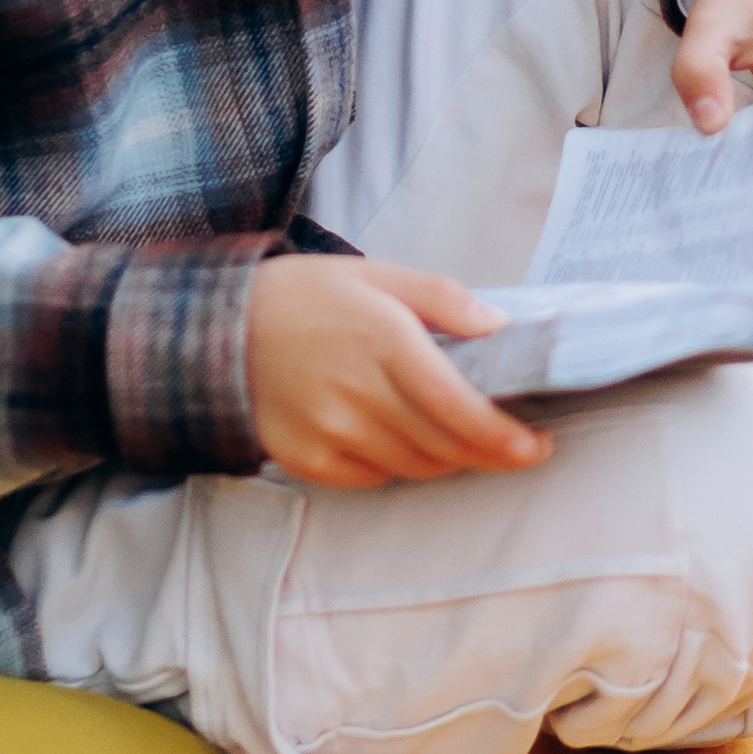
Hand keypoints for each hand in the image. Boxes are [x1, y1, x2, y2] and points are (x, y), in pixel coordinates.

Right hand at [246, 256, 547, 488]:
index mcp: (383, 341)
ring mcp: (328, 431)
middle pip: (443, 446)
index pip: (458, 408)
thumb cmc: (305, 295)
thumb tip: (497, 323)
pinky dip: (397, 466)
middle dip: (489, 453)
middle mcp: (357, 392)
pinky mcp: (305, 458)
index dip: (502, 436)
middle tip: (517, 448)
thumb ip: (441, 297)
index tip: (536, 445)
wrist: (217, 328)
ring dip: (447, 459)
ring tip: (460, 439)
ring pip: (413, 466)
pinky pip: (372, 478)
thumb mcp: (375, 275)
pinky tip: (400, 440)